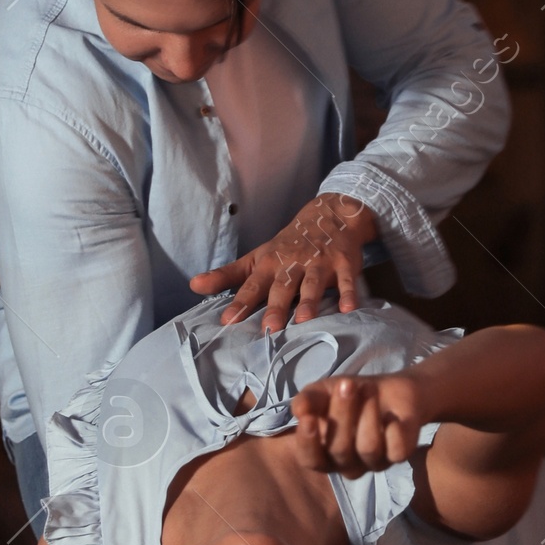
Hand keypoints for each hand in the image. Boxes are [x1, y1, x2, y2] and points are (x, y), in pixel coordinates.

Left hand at [190, 193, 378, 331]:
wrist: (329, 216)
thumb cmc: (287, 246)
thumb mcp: (256, 258)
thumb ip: (227, 275)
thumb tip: (193, 285)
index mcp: (270, 265)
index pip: (252, 286)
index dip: (240, 303)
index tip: (227, 321)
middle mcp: (293, 264)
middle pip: (283, 287)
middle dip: (276, 306)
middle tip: (268, 329)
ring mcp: (320, 263)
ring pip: (313, 284)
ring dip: (310, 301)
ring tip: (304, 321)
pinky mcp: (344, 264)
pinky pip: (348, 281)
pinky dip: (350, 294)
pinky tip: (351, 310)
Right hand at [290, 372, 425, 476]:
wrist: (389, 388)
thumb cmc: (349, 395)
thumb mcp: (323, 392)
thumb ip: (307, 400)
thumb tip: (299, 409)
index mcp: (324, 454)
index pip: (310, 459)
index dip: (308, 443)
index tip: (308, 419)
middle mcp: (348, 464)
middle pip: (340, 450)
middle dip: (342, 414)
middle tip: (347, 383)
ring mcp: (375, 462)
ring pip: (368, 448)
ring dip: (368, 413)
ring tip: (369, 387)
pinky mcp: (399, 455)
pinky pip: (396, 450)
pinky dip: (393, 430)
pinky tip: (391, 415)